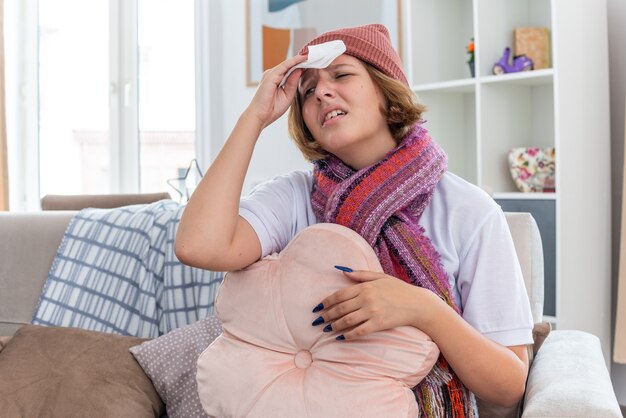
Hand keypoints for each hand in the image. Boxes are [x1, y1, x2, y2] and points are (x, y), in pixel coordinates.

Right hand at [245, 54, 307, 128]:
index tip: (313, 62)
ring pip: (288, 63)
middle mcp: (273, 75)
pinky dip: (295, 61)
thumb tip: (300, 70)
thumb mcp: (288, 95)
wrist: (260, 116)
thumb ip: (293, 83)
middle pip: (289, 65)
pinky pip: (285, 65)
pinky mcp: (271, 75)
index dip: (301, 66)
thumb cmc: (272, 108)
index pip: (290, 70)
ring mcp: (271, 74)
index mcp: (276, 80)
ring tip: (311, 54)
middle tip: (314, 54)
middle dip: (302, 60)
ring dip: (300, 58)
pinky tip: (303, 58)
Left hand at [313, 269, 436, 339]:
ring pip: (347, 321)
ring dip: (334, 326)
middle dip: (326, 315)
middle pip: (340, 308)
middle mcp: (366, 299)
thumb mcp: (380, 277)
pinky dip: (348, 335)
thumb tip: (343, 272)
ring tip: (326, 330)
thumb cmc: (398, 289)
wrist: (417, 304)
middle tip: (317, 321)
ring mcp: (372, 312)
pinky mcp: (378, 324)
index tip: (318, 307)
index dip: (326, 302)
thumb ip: (360, 274)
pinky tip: (341, 337)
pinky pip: (359, 331)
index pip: (339, 295)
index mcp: (365, 287)